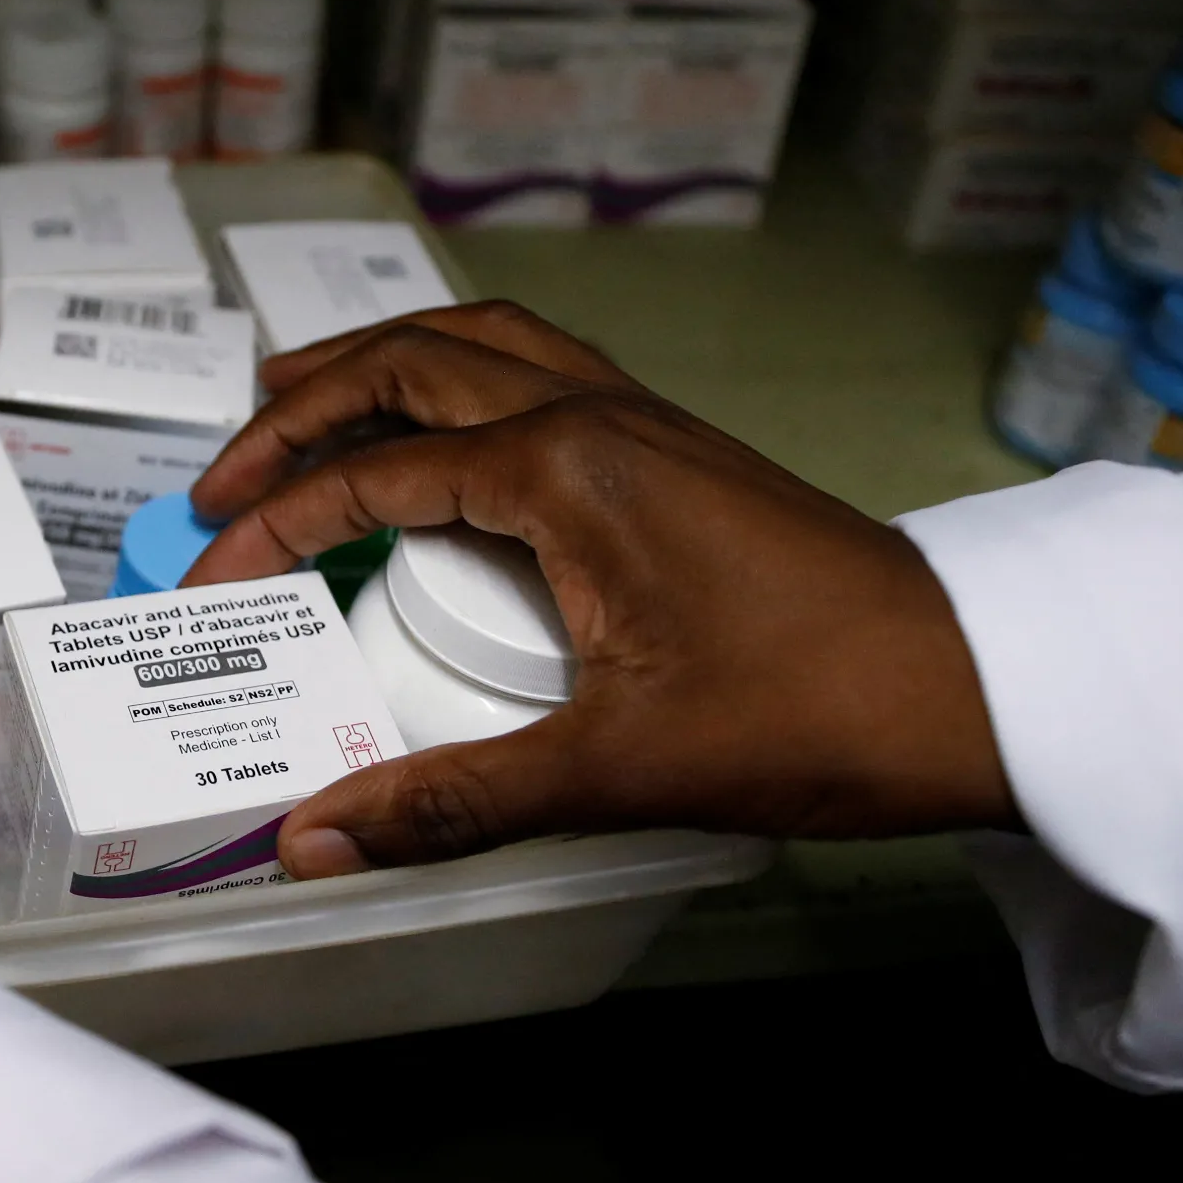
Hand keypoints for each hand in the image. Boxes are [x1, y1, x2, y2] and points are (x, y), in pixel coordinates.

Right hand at [184, 302, 1017, 877]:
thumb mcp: (616, 769)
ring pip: (475, 341)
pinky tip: (444, 426)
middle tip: (219, 480)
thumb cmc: (812, 714)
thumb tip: (310, 840)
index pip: (371, 475)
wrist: (974, 684)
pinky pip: (533, 365)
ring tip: (296, 399)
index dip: (273, 526)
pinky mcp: (672, 443)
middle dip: (295, 410)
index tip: (208, 576)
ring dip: (375, 363)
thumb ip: (451, 801)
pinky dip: (455, 372)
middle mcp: (593, 413)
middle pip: (408, 364)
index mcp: (564, 469)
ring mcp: (640, 417)